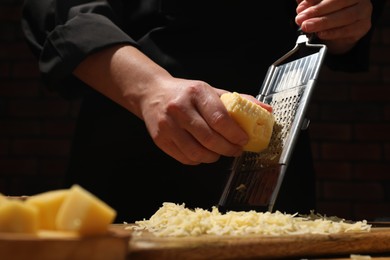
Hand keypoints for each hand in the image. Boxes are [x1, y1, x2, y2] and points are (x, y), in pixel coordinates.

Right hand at [140, 78, 271, 164]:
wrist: (153, 93)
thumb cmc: (187, 93)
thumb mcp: (212, 91)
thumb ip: (239, 101)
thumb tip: (266, 110)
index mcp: (197, 92)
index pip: (220, 119)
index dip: (235, 134)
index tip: (244, 140)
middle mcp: (180, 108)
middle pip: (209, 139)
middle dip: (228, 149)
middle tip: (235, 150)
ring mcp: (167, 125)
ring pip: (196, 152)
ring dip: (213, 157)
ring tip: (219, 152)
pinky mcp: (160, 138)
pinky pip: (184, 158)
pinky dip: (198, 160)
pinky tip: (203, 153)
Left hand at [295, 0, 372, 53]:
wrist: (337, 32)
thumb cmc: (326, 13)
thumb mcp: (315, 5)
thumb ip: (308, 2)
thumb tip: (301, 5)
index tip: (301, 7)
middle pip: (339, 1)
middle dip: (316, 11)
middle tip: (301, 19)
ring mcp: (363, 10)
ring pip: (345, 16)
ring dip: (323, 22)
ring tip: (307, 26)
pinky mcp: (363, 26)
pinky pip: (348, 30)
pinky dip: (332, 33)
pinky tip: (321, 34)